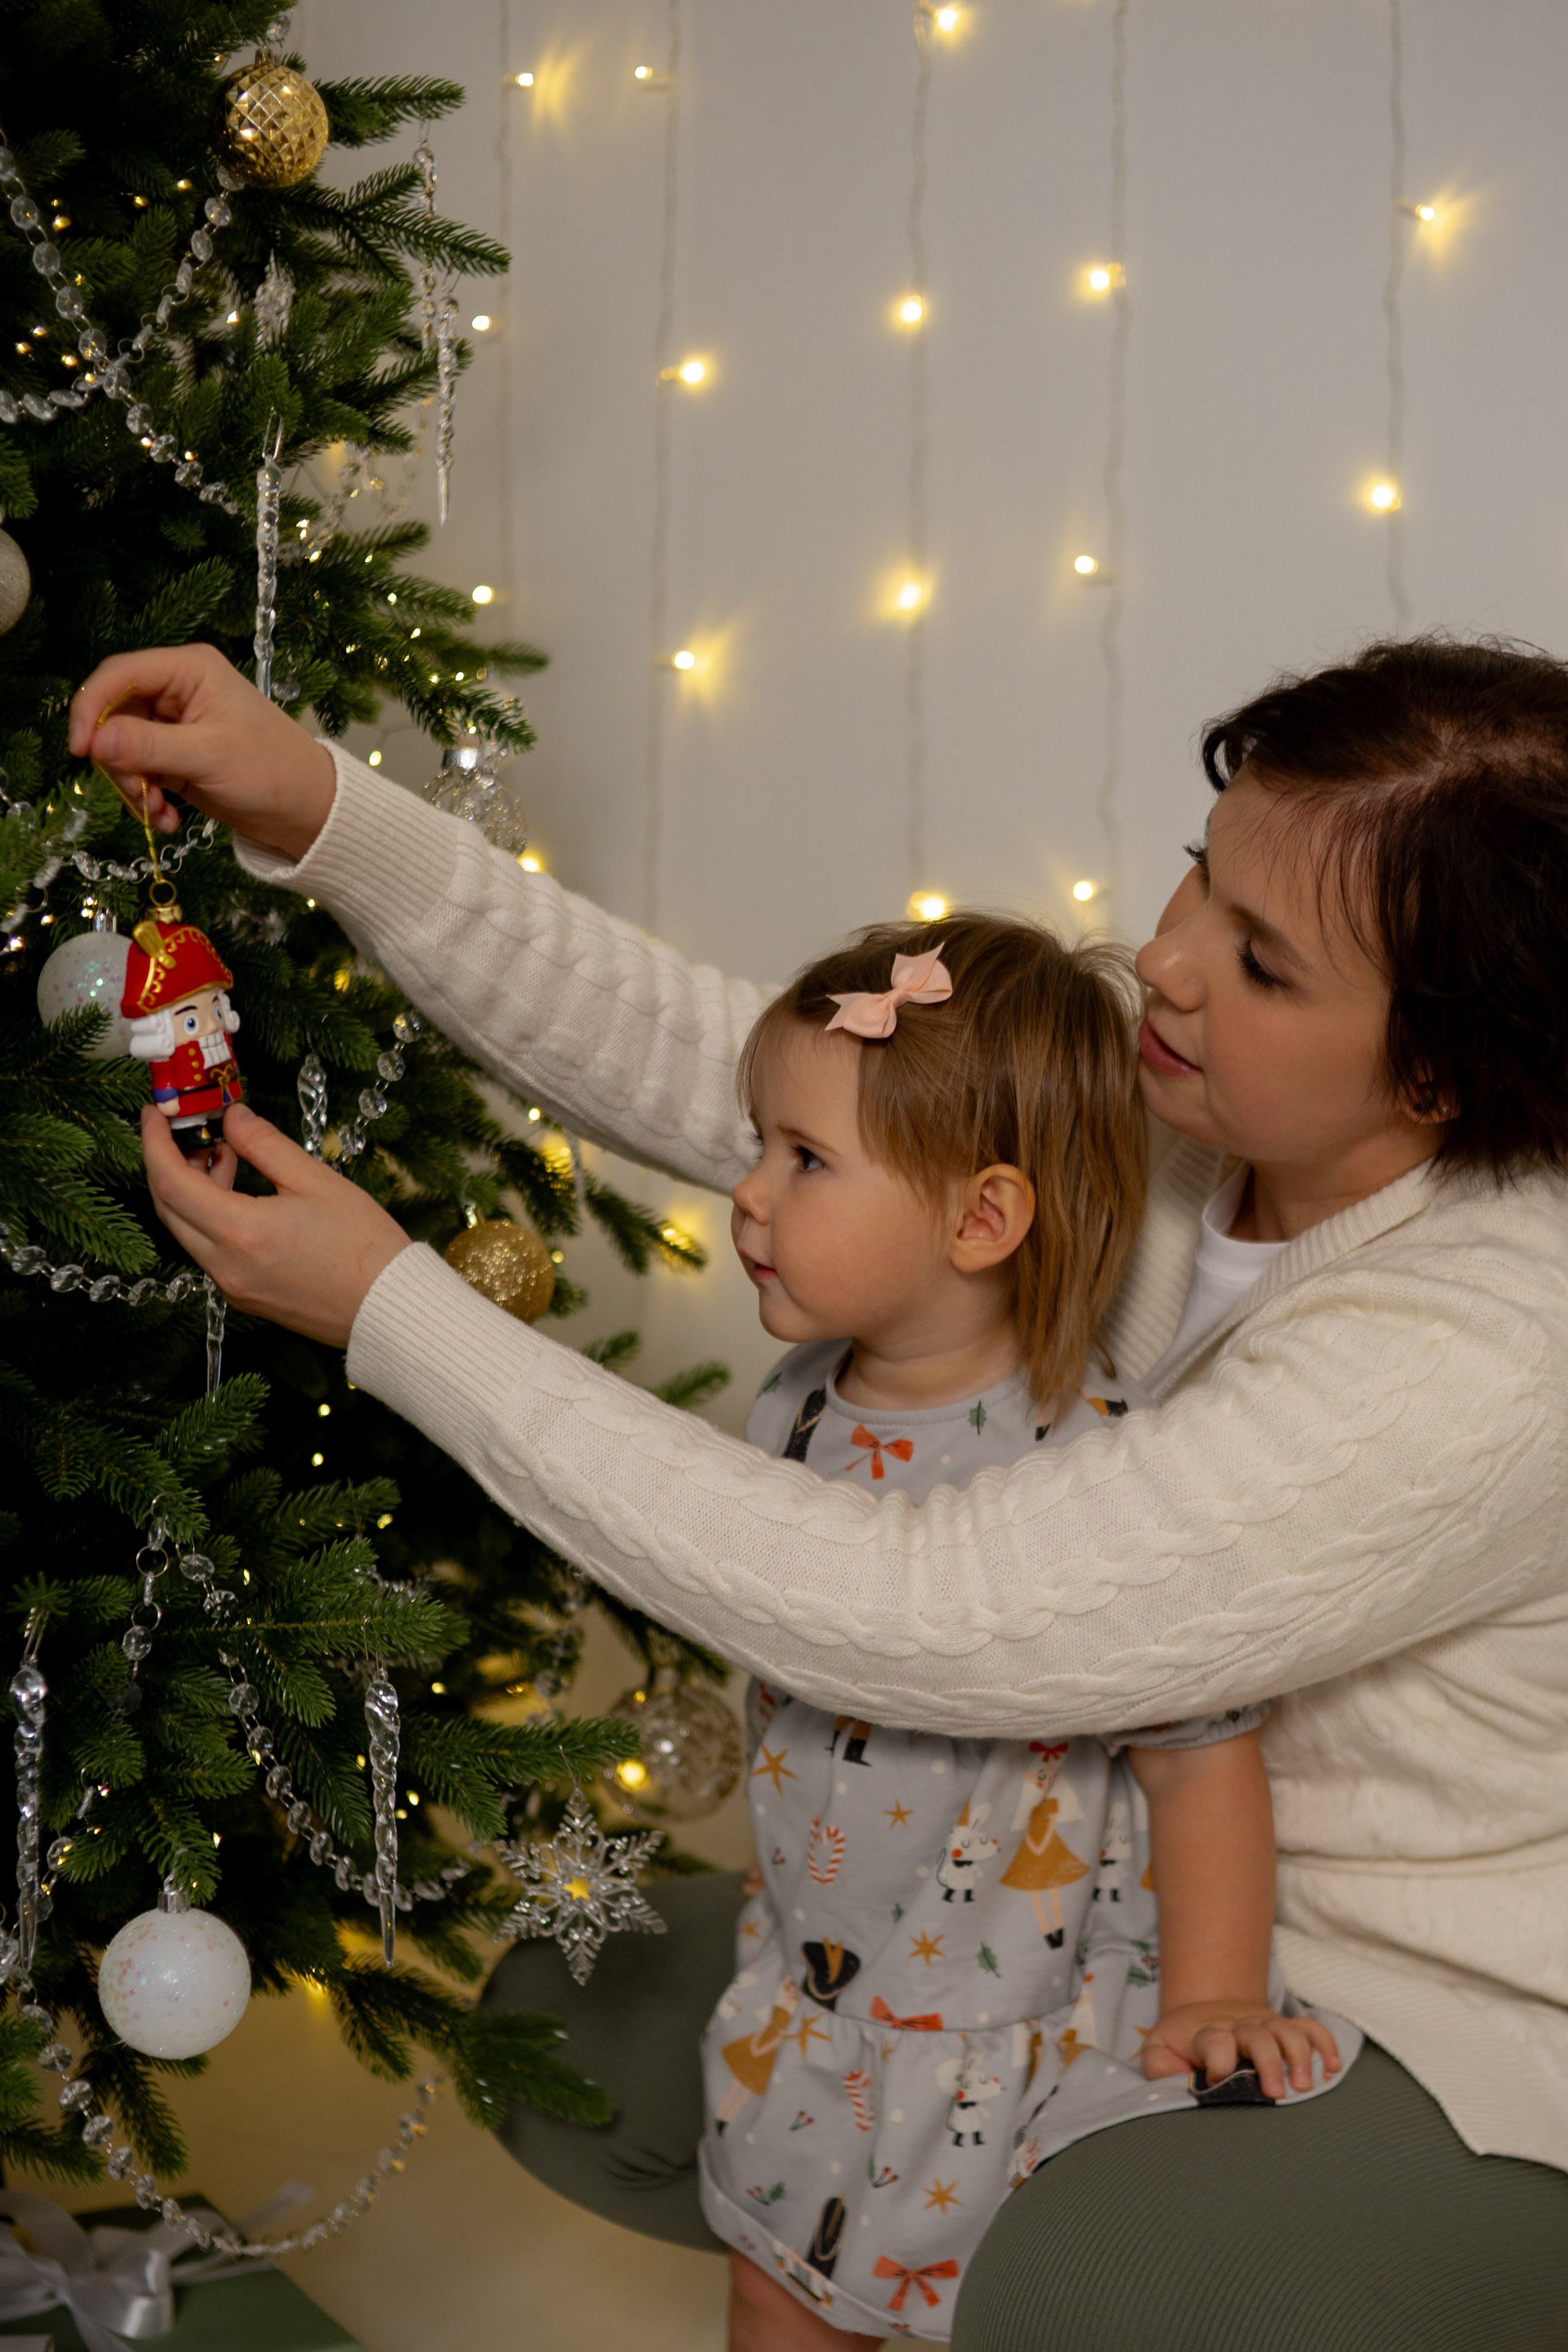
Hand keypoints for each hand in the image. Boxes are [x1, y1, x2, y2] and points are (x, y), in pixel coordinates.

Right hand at [67, 643, 336, 861]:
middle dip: (118, 760)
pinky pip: (140, 772)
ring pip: (122, 749)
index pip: (118, 674)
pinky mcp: (176, 756)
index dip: (91, 708)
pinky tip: (167, 819)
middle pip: (115, 714)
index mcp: (189, 669)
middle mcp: (178, 689)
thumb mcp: (209, 756)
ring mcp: (175, 725)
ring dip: (133, 786)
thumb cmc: (272, 771)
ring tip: (159, 814)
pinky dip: (147, 797)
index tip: (80, 750)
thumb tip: (95, 742)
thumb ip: (149, 747)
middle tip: (137, 793)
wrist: (308, 811)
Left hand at [142, 1102, 411, 1347]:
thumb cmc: (364, 1245)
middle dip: (166, 1162)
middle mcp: (225, 1265)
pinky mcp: (245, 1296)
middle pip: (167, 1208)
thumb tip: (233, 1117)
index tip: (155, 1112)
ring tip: (223, 1155)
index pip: (171, 1182)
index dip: (154, 1142)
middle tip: (186, 1129)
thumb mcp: (316, 1180)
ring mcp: (232, 1285)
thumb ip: (265, 1145)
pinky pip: (208, 1250)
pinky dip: (209, 1215)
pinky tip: (237, 1193)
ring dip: (190, 1189)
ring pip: (186, 1230)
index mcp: (241, 1232)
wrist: (388, 1307)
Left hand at [1141, 2000, 1340, 2098]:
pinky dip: (1325, 2043)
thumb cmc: (1181, 2043)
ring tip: (1305, 2085)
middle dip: (1268, 2063)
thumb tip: (1178, 2082)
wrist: (1201, 2010)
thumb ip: (1160, 2067)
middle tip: (1274, 2093)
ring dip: (1300, 2056)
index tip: (1217, 2082)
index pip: (1216, 2042)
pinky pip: (1310, 2027)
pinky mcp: (1282, 2027)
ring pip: (1288, 2031)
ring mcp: (1264, 2024)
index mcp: (1207, 2033)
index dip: (1218, 2063)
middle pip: (1258, 2037)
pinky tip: (1333, 2067)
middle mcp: (1240, 2026)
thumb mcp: (1158, 2051)